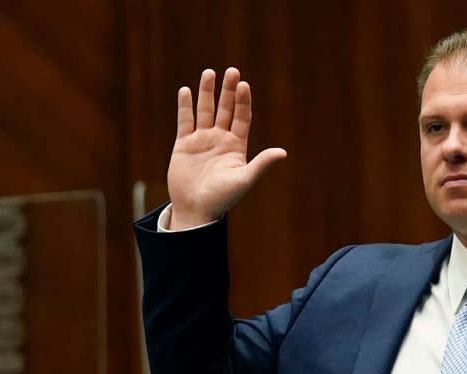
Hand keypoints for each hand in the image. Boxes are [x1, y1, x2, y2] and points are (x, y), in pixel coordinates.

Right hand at [167, 68, 286, 229]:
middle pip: (226, 109)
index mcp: (237, 146)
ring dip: (207, 92)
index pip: (242, 117)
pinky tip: (186, 91)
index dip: (243, 101)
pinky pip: (185, 121)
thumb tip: (282, 152)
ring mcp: (202, 140)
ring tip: (209, 73)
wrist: (196, 209)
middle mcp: (220, 139)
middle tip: (232, 71)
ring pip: (205, 111)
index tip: (243, 85)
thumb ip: (261, 164)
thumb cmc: (223, 198)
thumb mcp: (244, 179)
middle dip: (228, 90)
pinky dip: (185, 106)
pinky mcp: (184, 144)